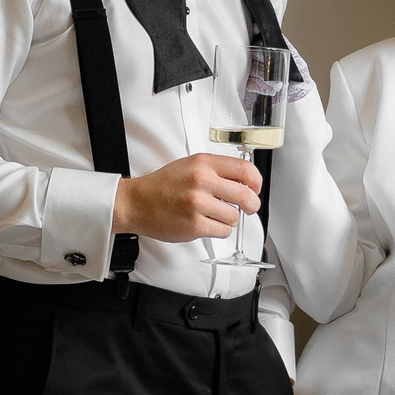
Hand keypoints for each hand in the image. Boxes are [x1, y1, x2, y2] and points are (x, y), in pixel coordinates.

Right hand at [114, 154, 260, 243]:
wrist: (137, 202)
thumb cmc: (163, 185)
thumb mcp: (190, 166)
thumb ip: (216, 170)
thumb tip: (244, 180)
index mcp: (203, 163)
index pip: (245, 170)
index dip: (256, 182)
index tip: (255, 188)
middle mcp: (202, 181)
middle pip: (246, 195)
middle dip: (251, 205)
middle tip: (248, 207)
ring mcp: (198, 204)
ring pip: (235, 216)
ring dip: (229, 219)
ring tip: (215, 215)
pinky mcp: (195, 225)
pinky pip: (223, 231)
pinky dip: (219, 230)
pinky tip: (208, 223)